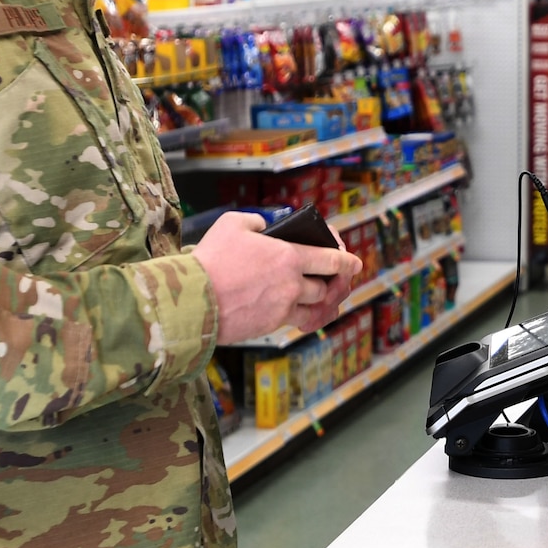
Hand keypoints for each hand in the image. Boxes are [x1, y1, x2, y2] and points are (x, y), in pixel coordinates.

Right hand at [193, 212, 361, 341]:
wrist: (192, 300)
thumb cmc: (211, 260)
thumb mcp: (233, 224)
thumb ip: (256, 221)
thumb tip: (264, 227)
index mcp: (289, 257)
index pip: (331, 260)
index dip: (346, 261)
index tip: (354, 263)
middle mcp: (293, 285)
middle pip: (324, 287)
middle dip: (328, 284)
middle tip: (328, 281)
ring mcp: (283, 308)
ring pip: (314, 308)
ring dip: (318, 303)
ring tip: (318, 299)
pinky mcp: (270, 325)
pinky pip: (296, 323)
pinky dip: (303, 318)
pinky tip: (301, 315)